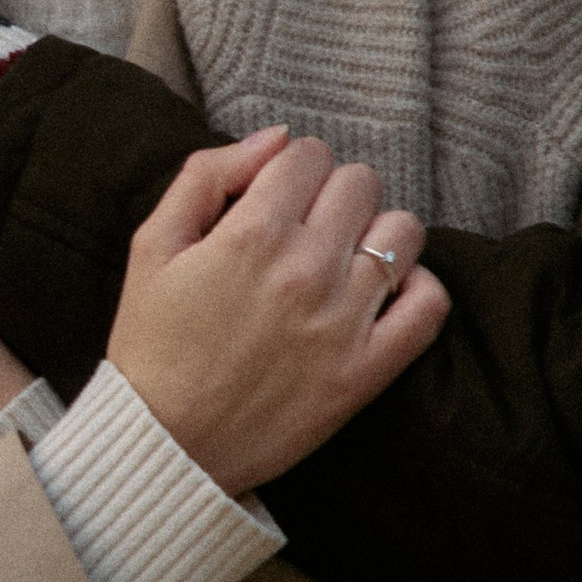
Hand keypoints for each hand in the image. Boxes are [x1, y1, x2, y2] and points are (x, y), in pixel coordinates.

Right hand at [108, 128, 447, 492]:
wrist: (164, 444)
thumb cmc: (152, 343)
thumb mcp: (151, 245)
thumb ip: (207, 175)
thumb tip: (277, 137)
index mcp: (251, 233)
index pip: (309, 154)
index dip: (290, 169)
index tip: (275, 199)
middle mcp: (305, 270)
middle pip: (360, 183)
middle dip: (332, 195)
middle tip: (306, 230)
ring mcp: (342, 322)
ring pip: (402, 232)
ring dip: (375, 235)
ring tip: (343, 261)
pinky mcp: (366, 371)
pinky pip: (429, 304)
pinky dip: (416, 288)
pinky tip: (382, 295)